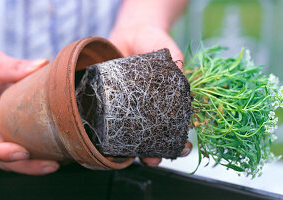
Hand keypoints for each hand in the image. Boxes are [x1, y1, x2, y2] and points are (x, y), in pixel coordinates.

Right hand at [0, 48, 59, 174]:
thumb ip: (11, 68)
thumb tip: (42, 65)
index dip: (2, 152)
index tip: (24, 153)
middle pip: (4, 159)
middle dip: (28, 166)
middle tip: (53, 166)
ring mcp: (3, 133)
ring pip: (16, 158)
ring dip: (36, 163)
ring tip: (61, 162)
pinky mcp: (15, 131)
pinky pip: (26, 145)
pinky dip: (41, 151)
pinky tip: (60, 150)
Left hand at [109, 25, 190, 166]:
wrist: (130, 31)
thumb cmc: (154, 41)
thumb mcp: (169, 52)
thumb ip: (177, 66)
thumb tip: (185, 83)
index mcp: (164, 101)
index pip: (172, 124)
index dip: (177, 138)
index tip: (182, 148)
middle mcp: (145, 107)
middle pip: (150, 134)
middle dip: (154, 150)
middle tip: (155, 159)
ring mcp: (127, 106)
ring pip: (129, 132)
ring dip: (133, 148)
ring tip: (136, 157)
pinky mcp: (110, 100)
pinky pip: (108, 117)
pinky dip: (109, 130)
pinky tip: (110, 140)